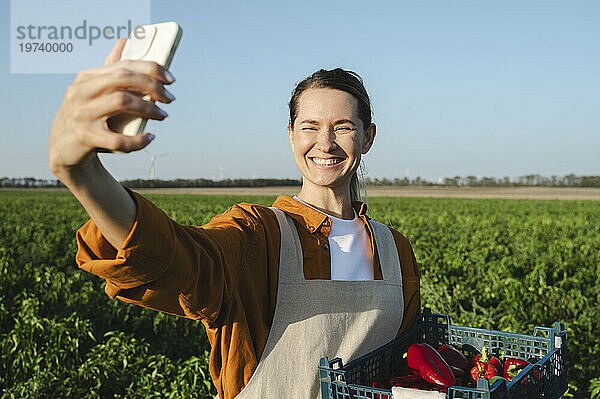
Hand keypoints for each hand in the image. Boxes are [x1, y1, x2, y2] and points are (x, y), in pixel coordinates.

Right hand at [48, 38, 174, 174]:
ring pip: (122, 102)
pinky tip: (149, 138)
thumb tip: (124, 41)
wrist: (63, 149)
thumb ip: (110, 70)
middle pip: (123, 79)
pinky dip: (138, 140)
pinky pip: (119, 138)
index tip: (171, 80)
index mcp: (86, 78)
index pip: (123, 65)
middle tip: (170, 98)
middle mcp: (81, 92)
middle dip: (153, 86)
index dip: (151, 69)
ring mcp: (81, 114)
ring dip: (149, 109)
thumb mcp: (93, 91)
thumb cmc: (87, 117)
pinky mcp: (85, 138)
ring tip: (163, 115)